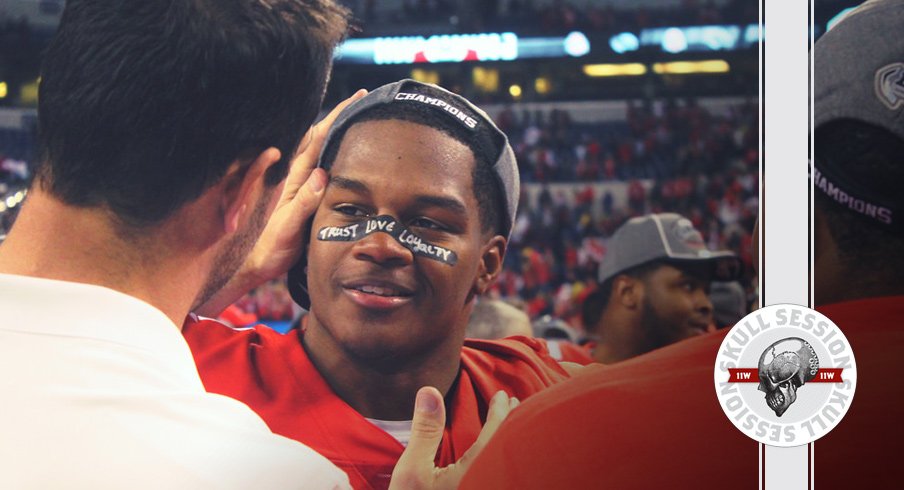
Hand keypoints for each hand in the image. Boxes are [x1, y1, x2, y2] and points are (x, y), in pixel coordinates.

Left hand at [243, 89, 367, 283]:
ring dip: (339, 135)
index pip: (319, 138)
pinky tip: (346, 155)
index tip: (358, 97)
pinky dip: (335, 156)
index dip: (338, 116)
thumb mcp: (287, 227)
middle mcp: (296, 176)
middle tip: (366, 102)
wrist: (254, 265)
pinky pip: (322, 170)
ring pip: (322, 152)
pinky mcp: (302, 198)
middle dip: (342, 118)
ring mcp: (299, 186)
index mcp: (293, 177)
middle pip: (322, 138)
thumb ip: (304, 202)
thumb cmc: (268, 248)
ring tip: (361, 120)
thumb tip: (322, 174)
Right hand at [389, 388, 518, 489]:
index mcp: (477, 476)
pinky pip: (499, 477)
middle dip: (514, 427)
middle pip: (511, 452)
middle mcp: (489, 485)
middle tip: (517, 406)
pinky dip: (500, 460)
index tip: (504, 395)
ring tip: (510, 427)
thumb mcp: (412, 470)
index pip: (498, 436)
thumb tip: (430, 389)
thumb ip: (425, 430)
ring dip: (508, 444)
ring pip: (508, 467)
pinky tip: (494, 456)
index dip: (502, 413)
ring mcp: (486, 489)